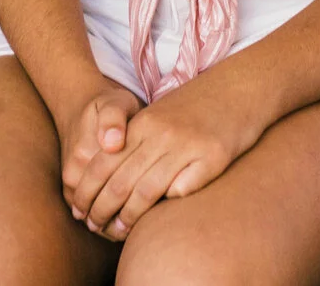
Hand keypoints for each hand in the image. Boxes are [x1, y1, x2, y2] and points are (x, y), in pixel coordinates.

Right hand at [55, 81, 141, 228]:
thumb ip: (114, 118)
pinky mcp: (69, 186)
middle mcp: (75, 172)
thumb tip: (112, 143)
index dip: (134, 207)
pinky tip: (121, 224)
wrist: (79, 104)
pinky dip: (102, 222)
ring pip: (92, 217)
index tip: (152, 212)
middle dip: (123, 223)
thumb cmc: (108, 105)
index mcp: (87, 154)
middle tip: (146, 226)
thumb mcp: (116, 103)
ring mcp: (70, 182)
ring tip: (134, 227)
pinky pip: (85, 213)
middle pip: (102, 210)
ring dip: (111, 226)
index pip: (114, 192)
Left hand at [84, 67, 267, 239]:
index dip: (87, 191)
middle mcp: (161, 134)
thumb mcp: (159, 115)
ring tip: (118, 232)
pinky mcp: (212, 157)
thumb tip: (109, 177)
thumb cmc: (196, 106)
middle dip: (101, 210)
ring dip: (127, 218)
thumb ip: (135, 141)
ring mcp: (187, 146)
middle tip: (94, 227)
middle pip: (119, 181)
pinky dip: (167, 206)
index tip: (80, 210)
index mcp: (143, 123)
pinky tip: (158, 218)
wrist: (239, 86)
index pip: (103, 163)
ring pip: (146, 192)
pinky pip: (182, 191)